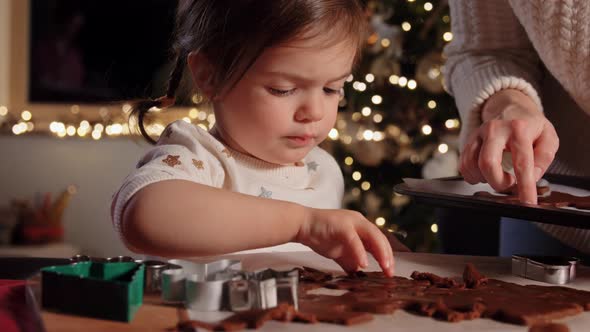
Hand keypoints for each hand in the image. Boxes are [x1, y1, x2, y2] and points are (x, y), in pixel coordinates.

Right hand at [296, 208, 394, 276]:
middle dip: (387, 256)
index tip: (389, 271)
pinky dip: (360, 252)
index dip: (386, 255)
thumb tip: (358, 271)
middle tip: (390, 272)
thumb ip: (350, 260)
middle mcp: (359, 221)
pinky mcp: (341, 226)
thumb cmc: (320, 235)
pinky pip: (354, 240)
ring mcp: (351, 222)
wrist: (302, 225)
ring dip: (380, 253)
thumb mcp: (339, 251)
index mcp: (361, 226)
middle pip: (380, 238)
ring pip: (373, 236)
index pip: (379, 241)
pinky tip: (363, 264)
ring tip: (384, 267)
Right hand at [460, 89, 558, 203]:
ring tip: (498, 175)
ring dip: (485, 178)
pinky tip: (485, 173)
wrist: (509, 109)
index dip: (525, 187)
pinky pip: (463, 165)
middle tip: (508, 184)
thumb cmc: (530, 126)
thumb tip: (532, 175)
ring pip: (472, 166)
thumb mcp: (548, 137)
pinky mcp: (468, 141)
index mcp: (518, 129)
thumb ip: (544, 156)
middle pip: (487, 163)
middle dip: (498, 183)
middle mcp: (495, 129)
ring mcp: (478, 134)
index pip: (522, 163)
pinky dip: (473, 175)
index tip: (527, 203)